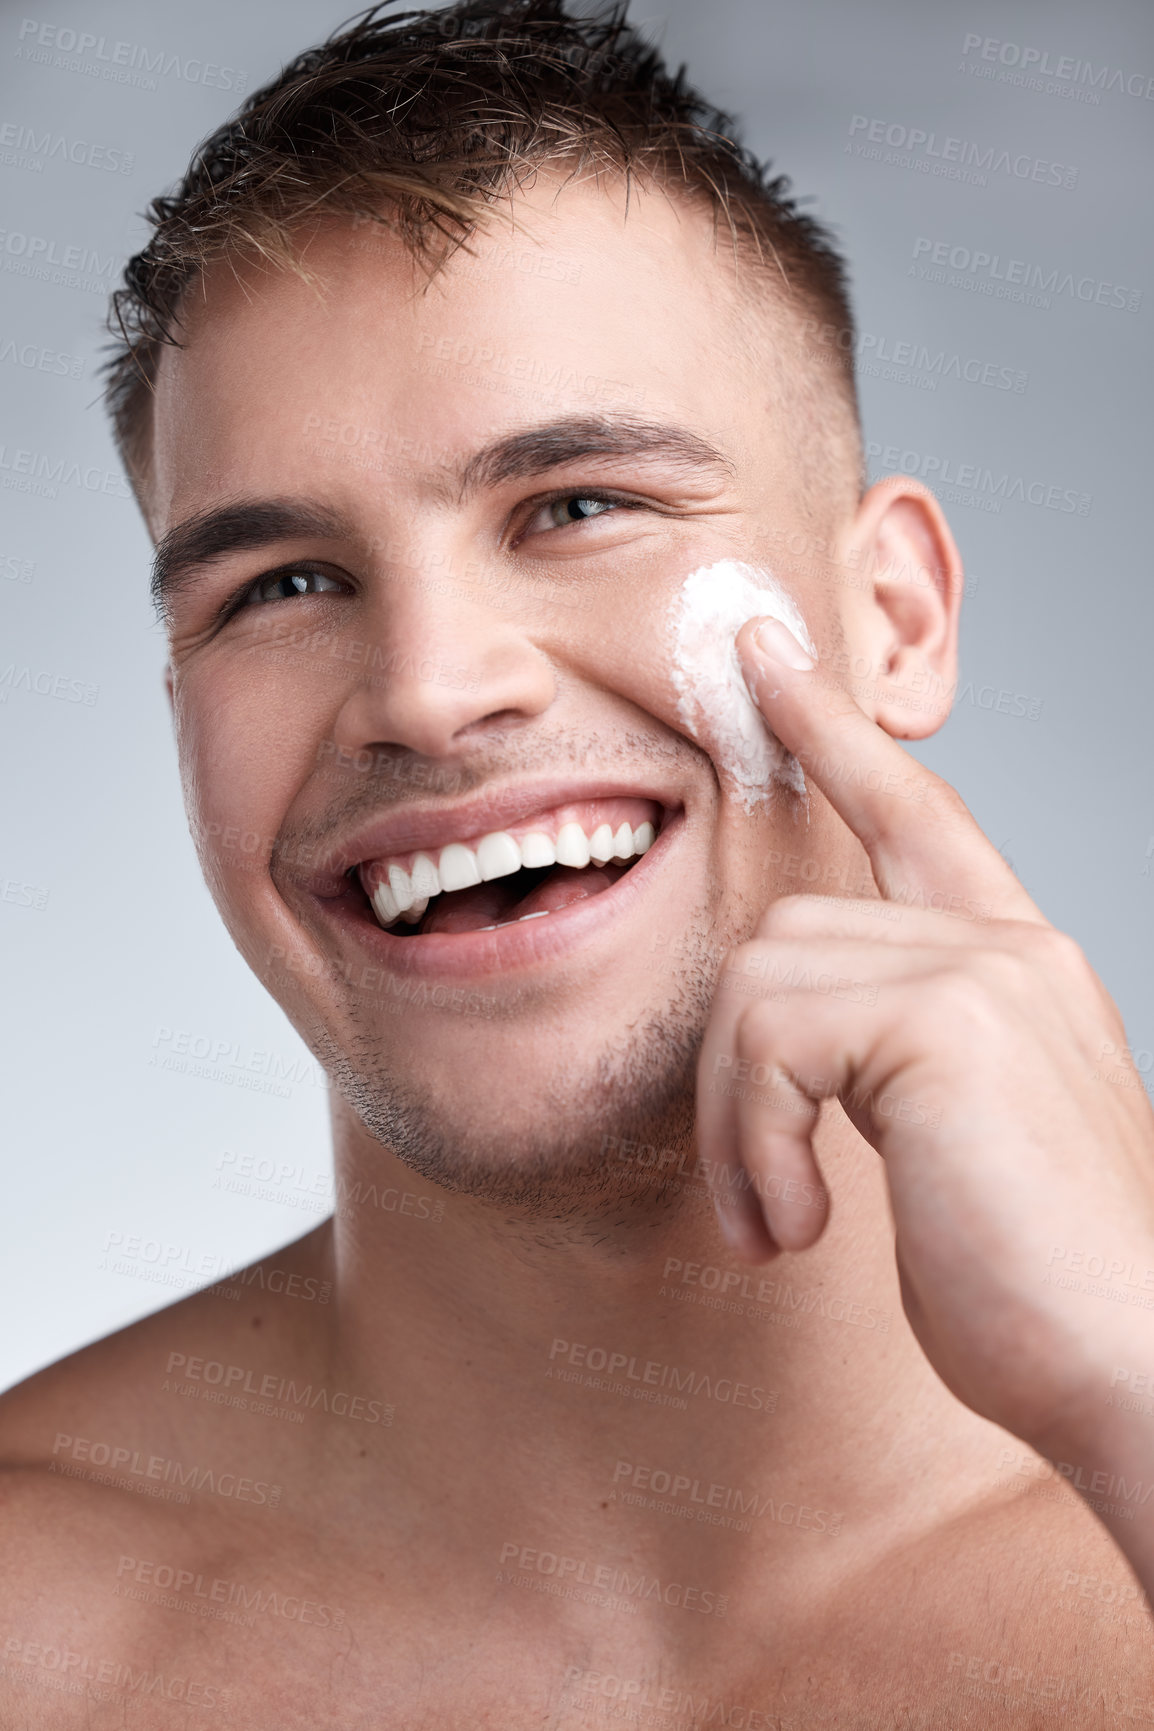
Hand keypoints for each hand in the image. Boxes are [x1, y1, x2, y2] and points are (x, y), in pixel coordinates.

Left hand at [696, 616, 1153, 1465]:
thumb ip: (888, 1057)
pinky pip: (771, 1040)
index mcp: (1014, 966)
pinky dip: (756, 1145)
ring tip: (779, 1223)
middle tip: (754, 1195)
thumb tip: (789, 1042)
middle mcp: (1008, 947)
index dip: (835, 733)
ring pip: (759, 981)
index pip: (916, 813)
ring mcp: (985, 972)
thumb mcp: (955, 1142)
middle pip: (784, 932)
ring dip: (738, 1121)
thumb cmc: (1040, 1286)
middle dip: (733, 1070)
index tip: (763, 658)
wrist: (1134, 1377)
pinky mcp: (946, 1021)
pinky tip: (801, 1226)